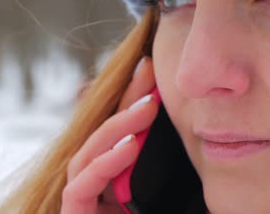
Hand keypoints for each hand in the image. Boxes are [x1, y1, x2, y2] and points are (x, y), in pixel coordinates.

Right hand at [61, 57, 157, 213]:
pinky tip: (130, 146)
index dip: (134, 99)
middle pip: (106, 133)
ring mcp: (83, 197)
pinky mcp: (74, 213)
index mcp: (120, 175)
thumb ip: (172, 166)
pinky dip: (104, 163)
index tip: (153, 72)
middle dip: (126, 100)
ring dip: (118, 126)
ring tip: (148, 107)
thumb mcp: (169, 190)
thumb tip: (195, 132)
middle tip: (148, 71)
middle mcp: (99, 182)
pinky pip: (81, 185)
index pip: (123, 131)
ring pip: (89, 153)